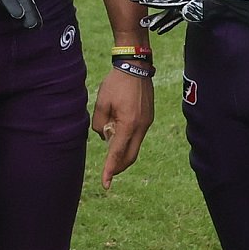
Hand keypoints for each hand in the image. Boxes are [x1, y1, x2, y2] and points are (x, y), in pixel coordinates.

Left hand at [91, 67, 152, 189]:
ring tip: (110, 140)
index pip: (117, 153)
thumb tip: (105, 136)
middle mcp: (141, 127)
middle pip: (130, 155)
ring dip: (122, 150)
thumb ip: (100, 125)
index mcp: (128, 124)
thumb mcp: (101, 104)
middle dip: (119, 166)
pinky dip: (128, 139)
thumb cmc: (116, 83)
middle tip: (108, 173)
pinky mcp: (149, 117)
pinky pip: (138, 135)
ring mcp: (147, 122)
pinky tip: (118, 130)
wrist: (135, 66)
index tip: (105, 183)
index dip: (110, 169)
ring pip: (135, 146)